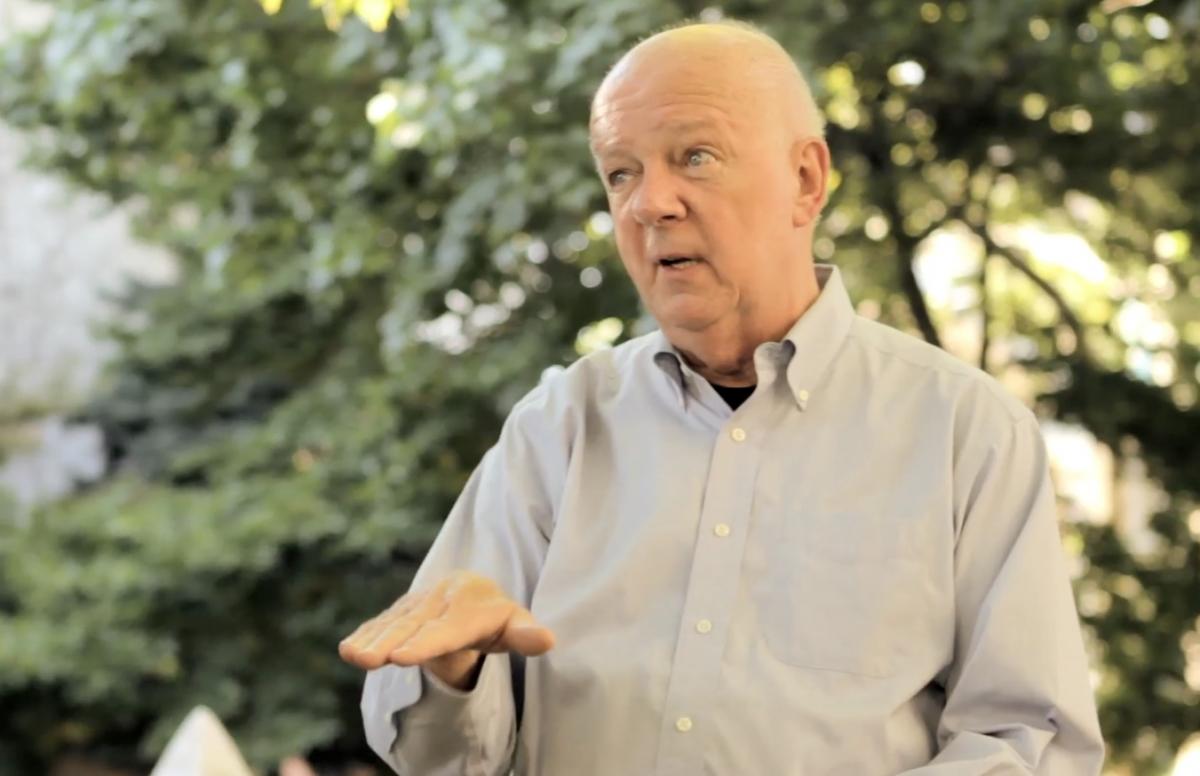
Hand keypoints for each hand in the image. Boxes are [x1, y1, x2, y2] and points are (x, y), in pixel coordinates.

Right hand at [338, 570, 555, 689]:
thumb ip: (527, 634)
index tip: (403, 657)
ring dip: (371, 640)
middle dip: (388, 642)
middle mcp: (440, 601)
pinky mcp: (401, 611)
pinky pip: (381, 623)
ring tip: (352, 656)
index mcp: (470, 606)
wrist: (473, 594)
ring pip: (393, 624)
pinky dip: (365, 634)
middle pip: (413, 626)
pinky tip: (348, 649)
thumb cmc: (497, 618)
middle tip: (367, 660)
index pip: (447, 628)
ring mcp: (417, 605)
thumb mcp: (515, 625)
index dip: (425, 642)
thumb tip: (548, 640)